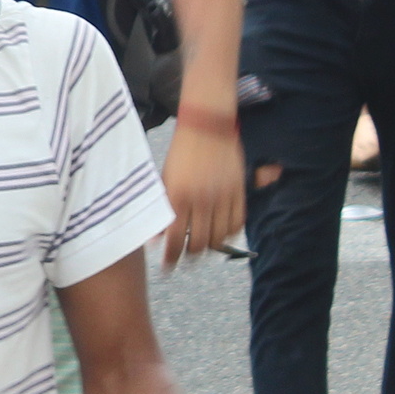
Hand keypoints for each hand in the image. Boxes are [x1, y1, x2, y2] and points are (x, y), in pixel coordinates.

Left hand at [157, 117, 242, 270]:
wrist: (207, 126)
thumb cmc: (181, 153)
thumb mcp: (165, 179)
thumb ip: (161, 209)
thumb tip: (155, 239)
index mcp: (179, 196)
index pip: (175, 238)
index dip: (171, 258)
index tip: (167, 267)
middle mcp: (201, 199)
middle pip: (199, 243)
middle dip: (190, 257)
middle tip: (184, 259)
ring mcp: (223, 197)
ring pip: (219, 238)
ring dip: (209, 248)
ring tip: (201, 247)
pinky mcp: (239, 192)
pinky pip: (237, 224)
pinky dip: (229, 234)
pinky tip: (220, 234)